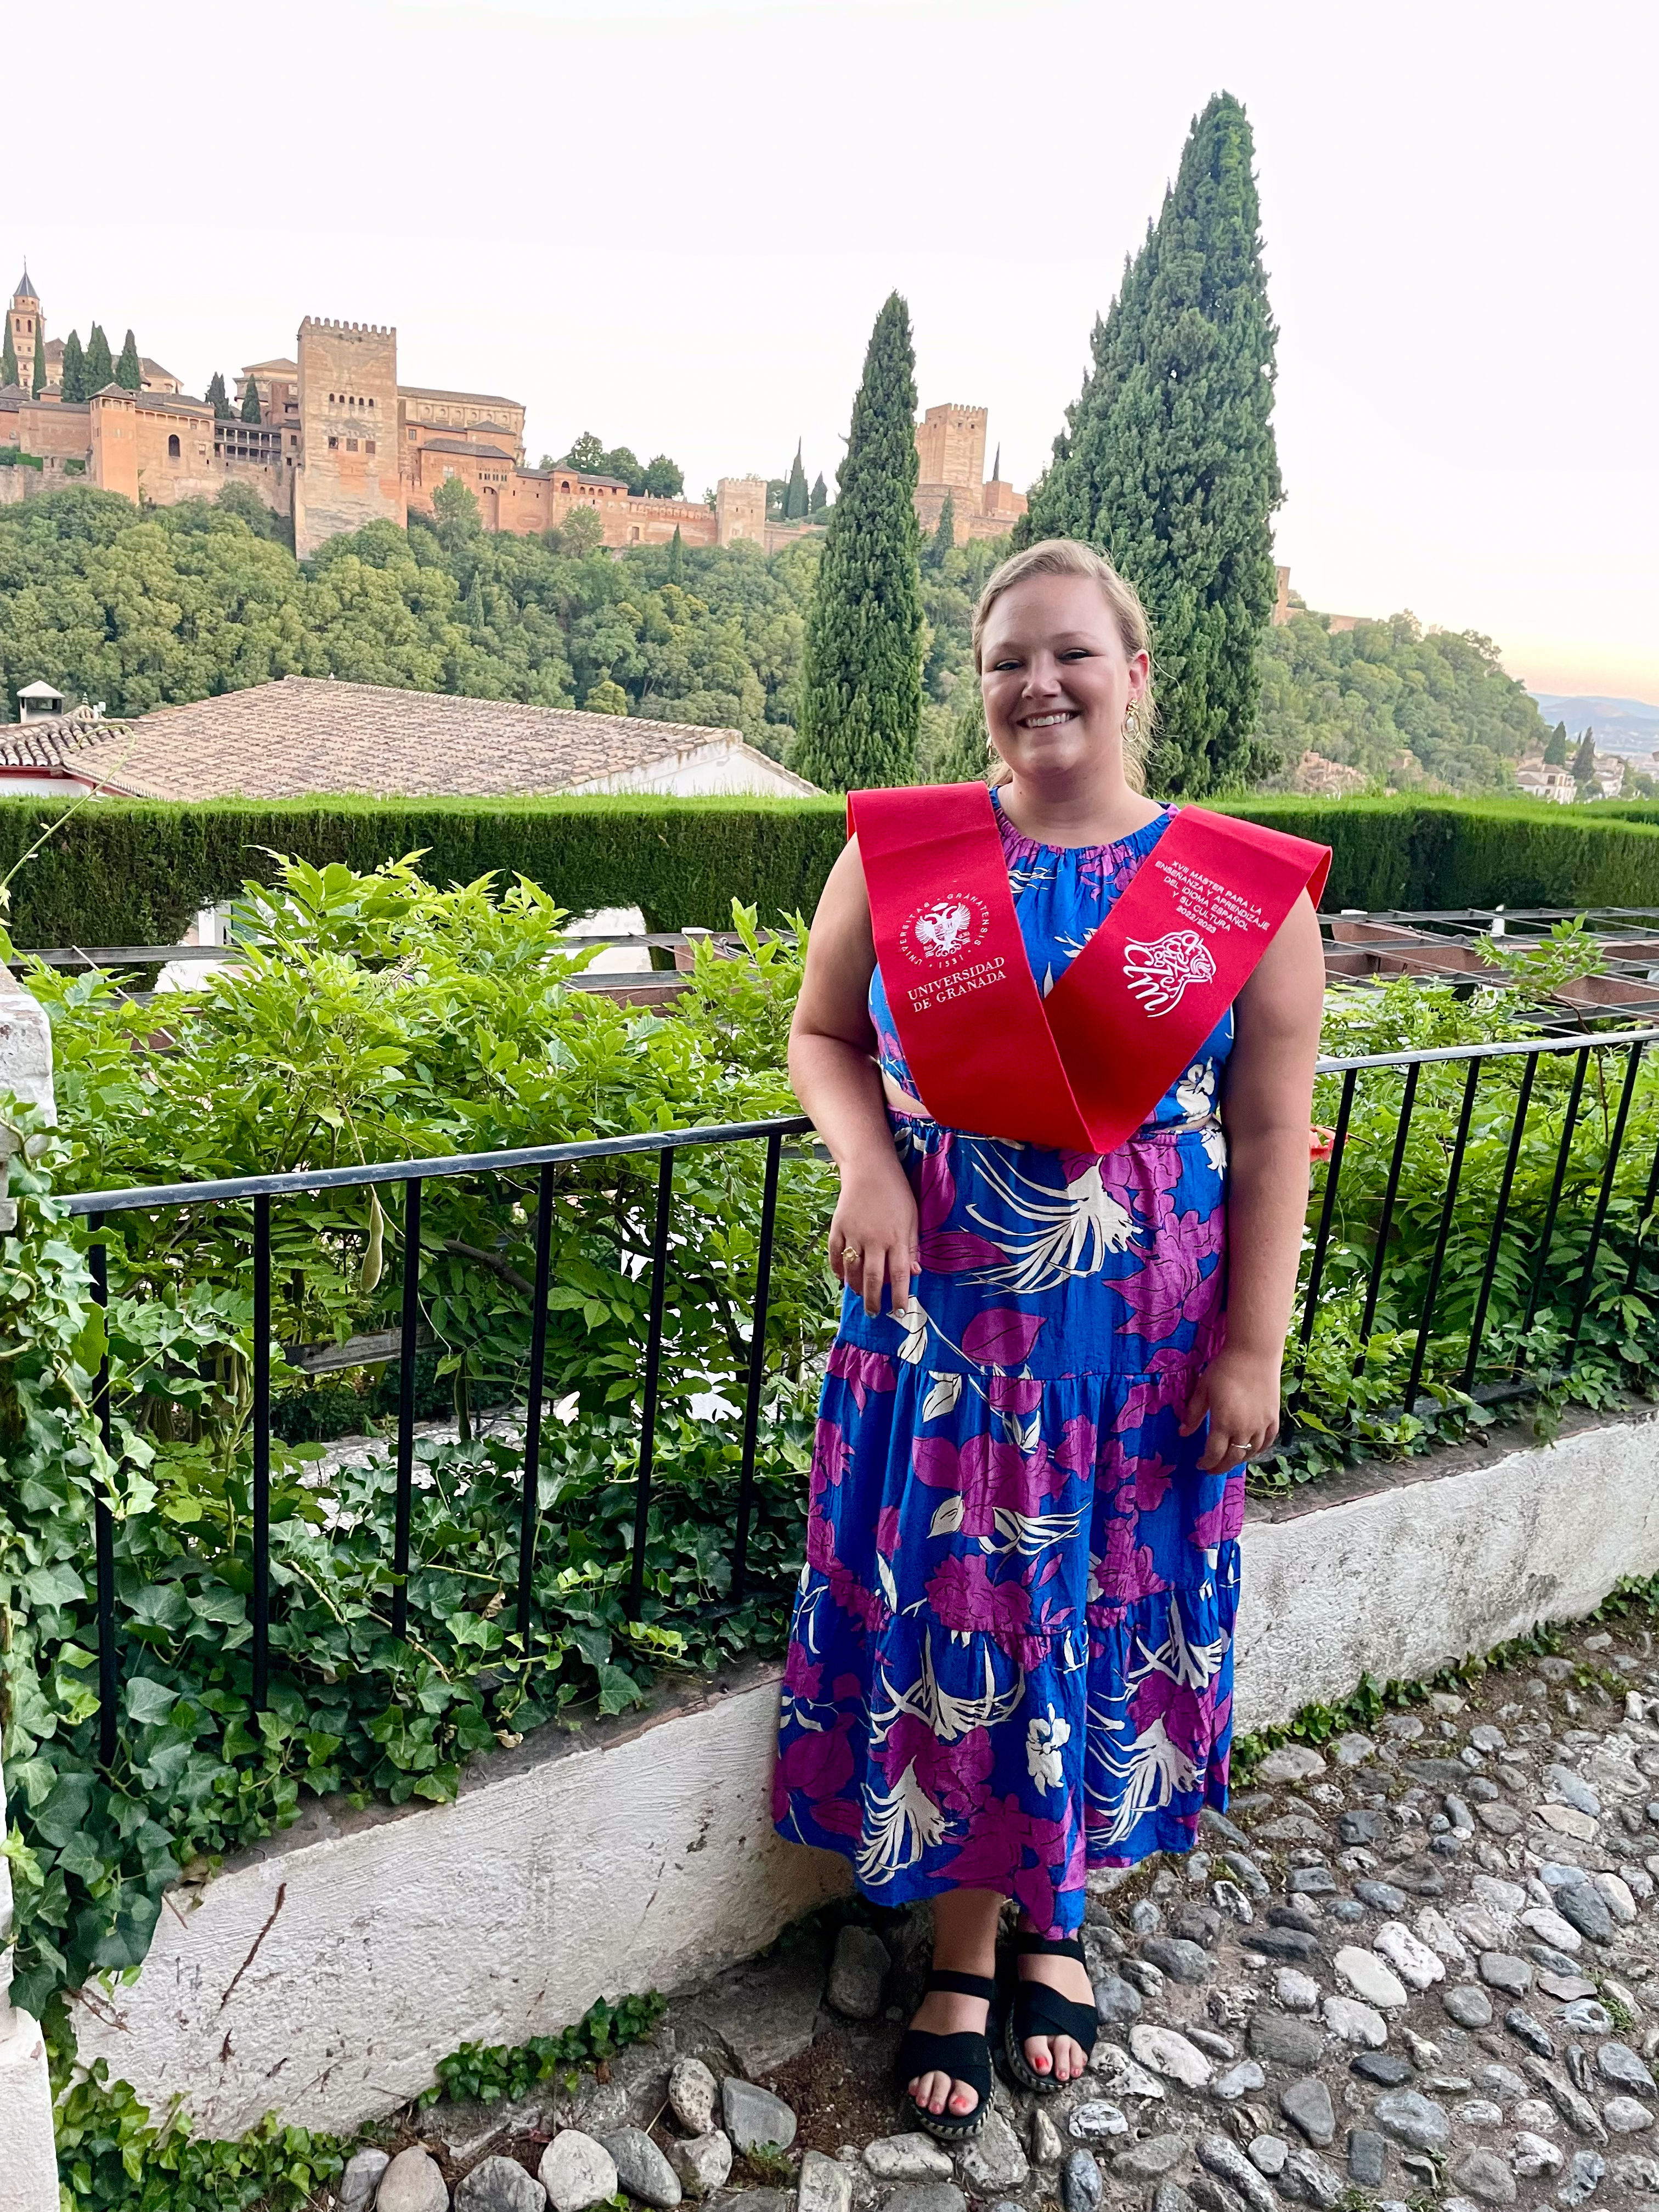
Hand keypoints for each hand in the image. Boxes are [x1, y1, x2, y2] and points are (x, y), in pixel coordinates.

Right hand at [829, 1164, 918, 1318]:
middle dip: (873, 1300)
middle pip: (873, 1278)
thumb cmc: (897, 1194)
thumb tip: (915, 1273)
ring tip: (859, 1295)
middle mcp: (875, 1240)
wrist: (870, 1170)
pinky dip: (837, 1269)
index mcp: (897, 1238)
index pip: (899, 1275)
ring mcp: (854, 1234)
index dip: (899, 1297)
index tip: (900, 1313)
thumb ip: (912, 1247)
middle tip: (874, 1313)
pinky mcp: (838, 1227)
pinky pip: (835, 1254)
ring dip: (855, 1287)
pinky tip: (843, 1277)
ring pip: (852, 1269)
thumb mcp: (912, 1219)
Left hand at [1178, 1346, 1282, 1471]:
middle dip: (1221, 1467)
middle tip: (1212, 1468)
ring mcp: (1262, 1425)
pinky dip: (1258, 1450)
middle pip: (1233, 1458)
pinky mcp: (1274, 1418)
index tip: (1200, 1464)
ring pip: (1251, 1453)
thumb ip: (1193, 1414)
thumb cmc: (1224, 1369)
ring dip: (1238, 1460)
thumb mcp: (1202, 1390)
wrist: (1254, 1354)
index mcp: (1224, 1423)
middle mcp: (1244, 1429)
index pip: (1214, 1454)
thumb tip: (1183, 1433)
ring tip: (1229, 1459)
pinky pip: (1267, 1442)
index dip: (1206, 1463)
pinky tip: (1251, 1450)